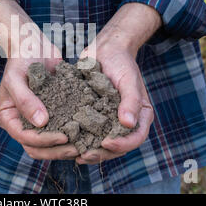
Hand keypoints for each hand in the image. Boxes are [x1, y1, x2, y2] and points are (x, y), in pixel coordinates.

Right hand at [0, 0, 78, 159]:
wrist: (34, 46)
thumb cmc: (21, 59)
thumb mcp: (16, 77)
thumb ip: (25, 100)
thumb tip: (41, 123)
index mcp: (9, 118)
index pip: (25, 138)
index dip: (44, 141)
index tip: (63, 137)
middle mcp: (22, 123)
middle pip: (37, 148)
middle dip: (57, 151)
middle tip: (78, 148)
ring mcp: (38, 120)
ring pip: (50, 144)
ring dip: (66, 147)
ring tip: (85, 144)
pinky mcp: (53, 114)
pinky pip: (62, 129)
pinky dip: (74, 134)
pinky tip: (90, 132)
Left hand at [75, 3, 160, 163]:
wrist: (105, 50)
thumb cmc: (121, 62)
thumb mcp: (128, 79)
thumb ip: (131, 100)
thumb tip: (128, 123)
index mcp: (140, 115)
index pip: (136, 138)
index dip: (123, 145)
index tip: (107, 142)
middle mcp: (125, 122)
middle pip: (117, 147)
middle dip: (102, 154)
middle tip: (84, 156)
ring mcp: (108, 120)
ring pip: (101, 143)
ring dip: (89, 151)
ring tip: (73, 154)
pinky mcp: (93, 116)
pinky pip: (88, 132)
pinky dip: (79, 139)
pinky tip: (66, 142)